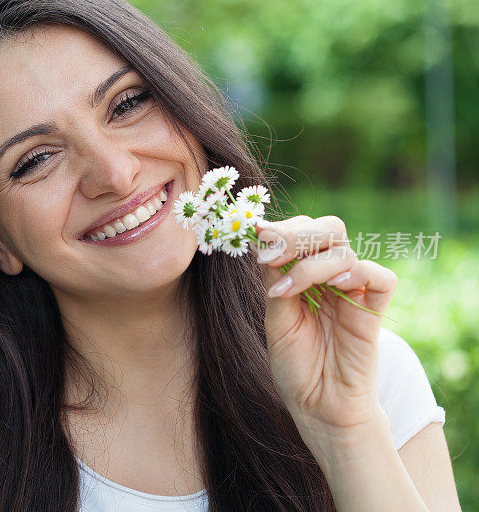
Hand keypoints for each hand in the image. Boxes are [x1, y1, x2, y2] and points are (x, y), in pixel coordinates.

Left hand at [251, 215, 398, 437]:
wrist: (318, 408)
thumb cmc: (296, 366)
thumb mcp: (276, 319)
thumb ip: (275, 280)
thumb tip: (264, 238)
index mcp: (305, 274)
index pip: (302, 230)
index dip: (281, 229)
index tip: (256, 234)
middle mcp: (330, 277)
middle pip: (328, 229)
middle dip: (297, 234)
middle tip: (272, 253)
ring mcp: (353, 292)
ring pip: (343, 250)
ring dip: (309, 265)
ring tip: (286, 291)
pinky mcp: (374, 311)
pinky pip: (379, 277)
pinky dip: (356, 273)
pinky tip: (333, 287)